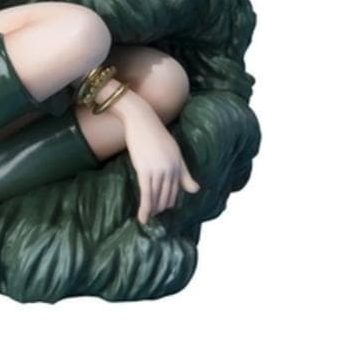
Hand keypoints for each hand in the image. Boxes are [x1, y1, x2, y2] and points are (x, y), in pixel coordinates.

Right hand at [118, 96, 199, 223]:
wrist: (141, 119)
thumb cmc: (155, 133)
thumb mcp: (174, 152)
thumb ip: (184, 173)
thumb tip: (196, 190)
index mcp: (179, 164)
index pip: (176, 190)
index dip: (170, 201)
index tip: (163, 208)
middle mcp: (171, 169)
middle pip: (166, 195)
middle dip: (161, 207)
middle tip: (155, 215)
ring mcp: (158, 170)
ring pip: (156, 197)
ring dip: (153, 210)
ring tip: (149, 218)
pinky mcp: (144, 170)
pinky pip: (146, 193)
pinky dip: (145, 208)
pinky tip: (143, 218)